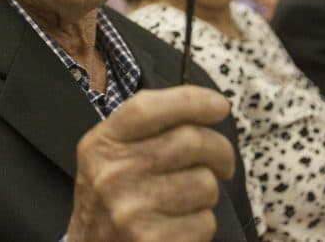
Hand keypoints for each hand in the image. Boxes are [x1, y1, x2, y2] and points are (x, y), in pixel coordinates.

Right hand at [66, 85, 234, 241]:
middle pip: (190, 141)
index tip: (218, 105)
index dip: (191, 100)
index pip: (147, 107)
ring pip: (205, 184)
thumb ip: (145, 129)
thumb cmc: (111, 199)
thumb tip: (205, 106)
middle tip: (223, 161)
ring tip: (188, 198)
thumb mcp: (109, 156)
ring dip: (208, 191)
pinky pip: (205, 221)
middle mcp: (112, 174)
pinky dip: (202, 223)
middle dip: (220, 150)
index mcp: (101, 145)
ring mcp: (131, 211)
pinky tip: (180, 224)